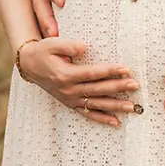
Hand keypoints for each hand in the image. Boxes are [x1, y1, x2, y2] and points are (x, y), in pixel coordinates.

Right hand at [17, 38, 139, 126]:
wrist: (30, 65)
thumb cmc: (44, 52)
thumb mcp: (53, 44)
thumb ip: (69, 46)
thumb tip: (85, 47)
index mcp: (65, 75)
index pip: (92, 73)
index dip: (109, 71)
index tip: (125, 69)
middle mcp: (68, 89)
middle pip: (97, 89)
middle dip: (117, 87)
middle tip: (134, 85)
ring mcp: (70, 99)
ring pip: (96, 104)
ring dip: (114, 105)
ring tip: (131, 106)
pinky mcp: (71, 104)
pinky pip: (88, 113)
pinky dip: (102, 118)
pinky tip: (115, 121)